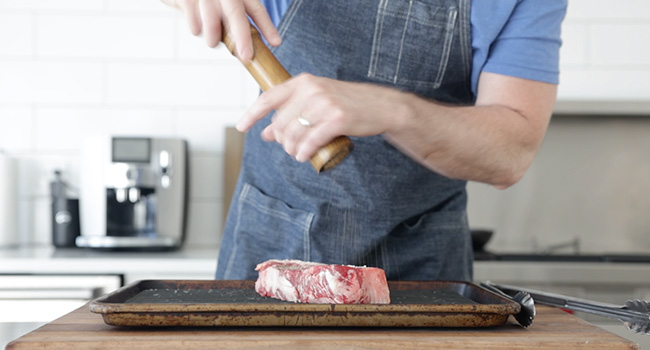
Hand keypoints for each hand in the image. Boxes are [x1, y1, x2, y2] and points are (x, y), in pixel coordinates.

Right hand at [160, 0, 280, 60]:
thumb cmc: (209, 0)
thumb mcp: (228, 4)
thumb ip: (239, 19)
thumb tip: (254, 47)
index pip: (256, 9)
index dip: (267, 26)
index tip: (276, 43)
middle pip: (236, 14)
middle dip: (242, 38)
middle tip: (246, 57)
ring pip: (212, 21)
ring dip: (213, 36)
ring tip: (213, 42)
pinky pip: (193, 21)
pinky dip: (196, 29)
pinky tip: (197, 28)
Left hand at [236, 73, 407, 161]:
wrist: (381, 106)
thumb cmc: (346, 104)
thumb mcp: (317, 100)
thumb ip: (293, 111)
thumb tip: (266, 132)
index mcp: (304, 82)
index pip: (269, 97)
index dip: (252, 114)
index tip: (241, 127)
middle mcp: (312, 90)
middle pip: (280, 123)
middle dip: (280, 140)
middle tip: (289, 148)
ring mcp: (325, 104)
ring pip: (294, 134)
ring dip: (291, 150)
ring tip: (296, 154)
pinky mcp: (337, 120)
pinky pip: (311, 141)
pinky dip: (304, 152)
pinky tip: (303, 157)